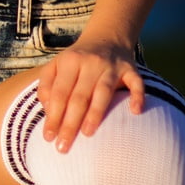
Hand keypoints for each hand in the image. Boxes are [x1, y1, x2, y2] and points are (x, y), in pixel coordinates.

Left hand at [35, 35, 143, 151]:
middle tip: (63, 147)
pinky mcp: (131, 69)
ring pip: (103, 92)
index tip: (48, 138)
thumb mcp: (56, 65)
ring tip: (87, 134)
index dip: (53, 116)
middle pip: (79, 97)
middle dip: (70, 123)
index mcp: (69, 62)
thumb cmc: (77, 60)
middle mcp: (90, 63)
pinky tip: (135, 112)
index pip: (59, 93)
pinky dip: (137, 96)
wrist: (107, 37)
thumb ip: (46, 85)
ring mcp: (112, 66)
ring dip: (95, 113)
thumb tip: (47, 110)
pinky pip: (137, 83)